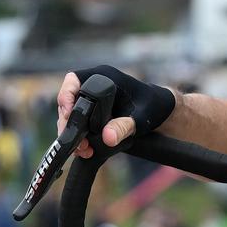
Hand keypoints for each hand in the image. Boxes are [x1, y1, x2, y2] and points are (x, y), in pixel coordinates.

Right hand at [57, 65, 176, 157]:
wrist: (161, 112)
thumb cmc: (153, 107)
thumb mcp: (141, 118)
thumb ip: (124, 127)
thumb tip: (107, 137)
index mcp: (104, 76)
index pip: (74, 80)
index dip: (66, 96)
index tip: (67, 115)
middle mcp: (94, 84)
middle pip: (68, 101)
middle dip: (67, 122)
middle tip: (75, 143)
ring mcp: (91, 99)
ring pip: (71, 115)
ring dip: (72, 133)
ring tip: (82, 150)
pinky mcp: (92, 112)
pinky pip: (79, 123)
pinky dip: (79, 136)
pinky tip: (85, 150)